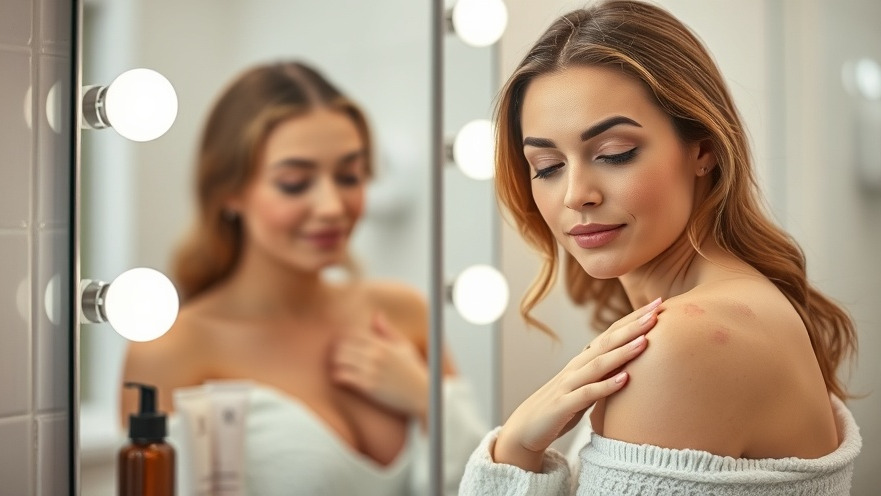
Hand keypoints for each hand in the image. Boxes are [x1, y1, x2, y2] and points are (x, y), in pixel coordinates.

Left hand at [330, 312, 428, 419]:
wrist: (422, 394)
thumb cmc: (413, 371)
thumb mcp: (404, 347)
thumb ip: (388, 331)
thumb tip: (376, 315)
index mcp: (383, 344)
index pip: (353, 334)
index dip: (345, 339)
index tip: (343, 346)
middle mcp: (376, 355)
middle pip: (344, 346)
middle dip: (337, 352)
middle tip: (337, 358)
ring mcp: (372, 370)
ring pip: (340, 360)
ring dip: (336, 363)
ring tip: (337, 367)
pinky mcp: (368, 386)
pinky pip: (344, 377)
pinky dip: (338, 377)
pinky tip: (340, 380)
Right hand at [493, 297, 662, 471]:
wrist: (526, 427)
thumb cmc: (561, 407)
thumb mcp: (586, 387)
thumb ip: (604, 374)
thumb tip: (633, 364)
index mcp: (583, 361)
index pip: (611, 334)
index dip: (633, 319)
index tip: (658, 304)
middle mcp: (576, 367)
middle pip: (606, 342)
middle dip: (633, 326)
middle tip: (657, 311)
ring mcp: (568, 385)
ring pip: (598, 364)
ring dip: (622, 352)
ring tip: (645, 341)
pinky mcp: (563, 405)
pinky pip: (587, 394)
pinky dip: (606, 386)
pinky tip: (625, 379)